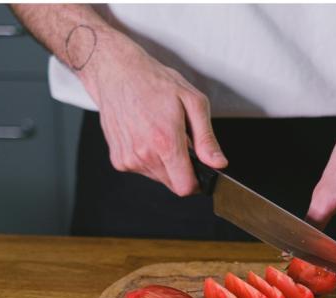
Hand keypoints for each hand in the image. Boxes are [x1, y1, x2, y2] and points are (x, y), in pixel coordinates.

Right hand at [81, 32, 226, 195]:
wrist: (117, 73)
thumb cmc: (154, 83)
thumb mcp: (192, 102)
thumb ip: (207, 138)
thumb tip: (218, 163)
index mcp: (165, 142)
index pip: (185, 187)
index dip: (197, 182)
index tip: (199, 169)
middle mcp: (145, 154)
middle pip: (173, 184)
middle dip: (181, 169)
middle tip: (179, 142)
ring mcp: (129, 159)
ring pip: (158, 178)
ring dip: (164, 163)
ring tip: (159, 134)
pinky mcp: (118, 159)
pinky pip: (141, 170)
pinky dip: (148, 159)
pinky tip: (145, 136)